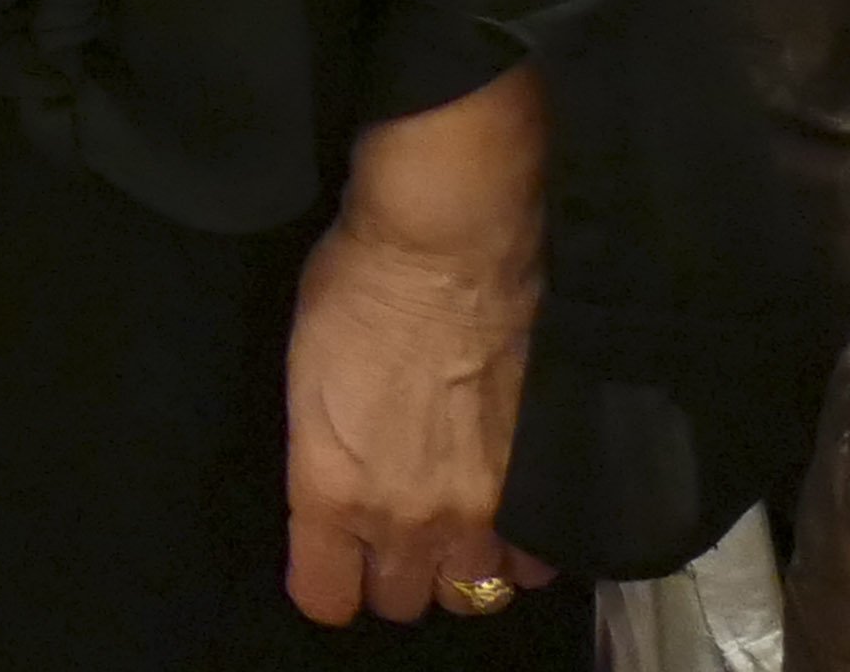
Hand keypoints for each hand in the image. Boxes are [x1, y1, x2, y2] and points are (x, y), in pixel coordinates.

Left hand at [286, 67, 550, 624]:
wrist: (451, 250)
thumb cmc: (357, 290)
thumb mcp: (306, 378)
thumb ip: (325, 458)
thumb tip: (341, 494)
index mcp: (333, 489)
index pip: (326, 597)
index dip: (327, 581)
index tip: (332, 560)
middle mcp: (407, 517)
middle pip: (403, 599)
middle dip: (396, 570)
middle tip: (398, 526)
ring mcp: (484, 509)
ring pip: (473, 590)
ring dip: (462, 563)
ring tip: (457, 521)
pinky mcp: (543, 489)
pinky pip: (537, 560)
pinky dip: (525, 547)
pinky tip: (511, 509)